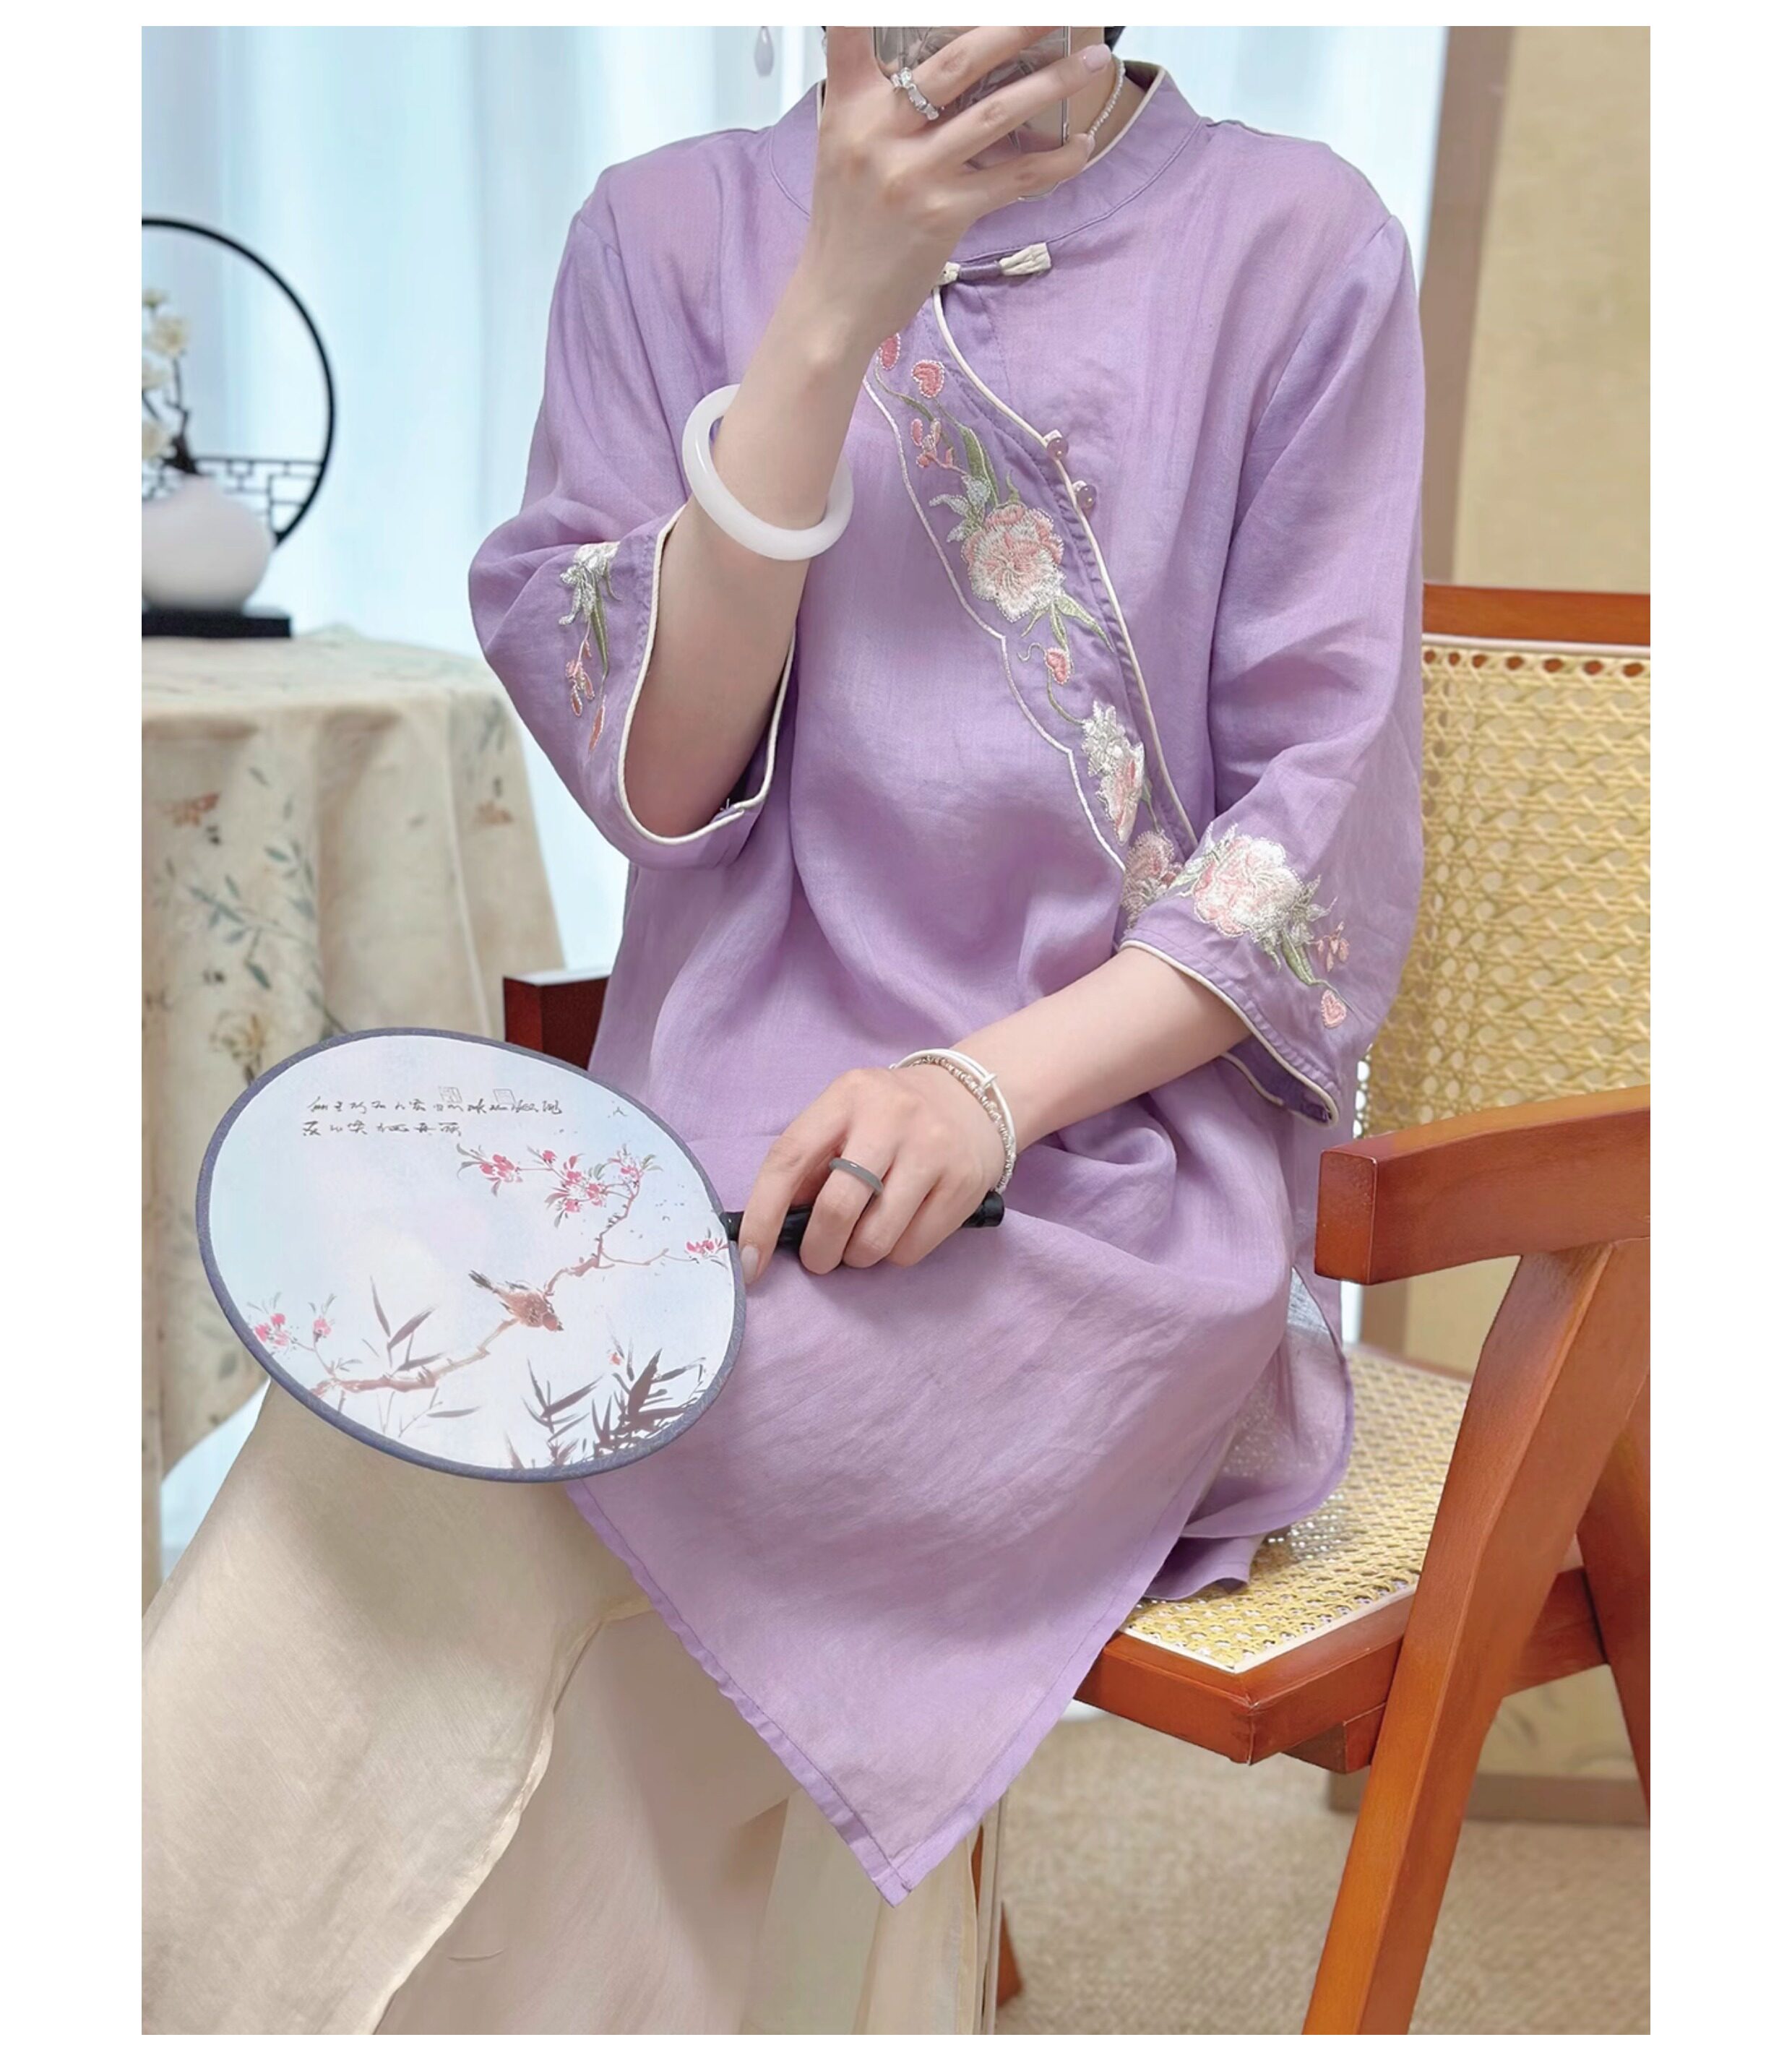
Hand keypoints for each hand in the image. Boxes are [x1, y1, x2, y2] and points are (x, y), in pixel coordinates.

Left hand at [736, 1063, 1006, 1282]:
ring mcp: (932, 1150)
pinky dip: (894, 1255)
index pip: (789, 1159)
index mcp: (846, 1097)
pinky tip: (899, 1230)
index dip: (762, 1216)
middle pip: (836, 1209)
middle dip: (818, 1251)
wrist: (974, 1097)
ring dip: (857, 1257)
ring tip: (862, 1240)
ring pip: (875, 1240)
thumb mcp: (845, 1118)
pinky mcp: (963, 1183)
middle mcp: (890, 1118)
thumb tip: (776, 1227)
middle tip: (819, 1258)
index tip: (750, 1261)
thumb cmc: (890, 1117)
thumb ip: (812, 1163)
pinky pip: (912, 1249)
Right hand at [796, 26, 1111, 359]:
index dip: (873, 6)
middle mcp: (879, 133)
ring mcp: (915, 173)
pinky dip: (1054, 160)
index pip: (850, 29)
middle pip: (957, 60)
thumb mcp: (841, 148)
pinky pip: (1013, 177)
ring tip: (1092, 61)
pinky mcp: (944, 214)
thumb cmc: (847, 225)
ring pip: (996, 113)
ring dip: (1052, 83)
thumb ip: (873, 101)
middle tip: (1056, 11)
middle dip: (1015, 25)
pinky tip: (1080, 145)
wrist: (835, 301)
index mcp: (850, 108)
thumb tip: (932, 70)